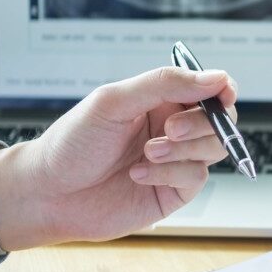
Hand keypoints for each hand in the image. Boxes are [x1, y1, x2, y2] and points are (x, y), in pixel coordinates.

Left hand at [0, 67, 237, 248]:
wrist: (48, 194)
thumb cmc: (73, 143)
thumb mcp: (114, 101)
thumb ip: (166, 84)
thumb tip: (215, 78)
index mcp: (162, 101)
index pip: (209, 89)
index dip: (222, 90)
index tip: (223, 94)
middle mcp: (174, 129)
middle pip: (220, 120)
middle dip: (201, 124)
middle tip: (170, 130)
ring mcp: (177, 160)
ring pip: (214, 148)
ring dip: (184, 149)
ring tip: (148, 153)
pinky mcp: (175, 190)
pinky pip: (196, 177)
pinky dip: (170, 173)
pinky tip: (139, 173)